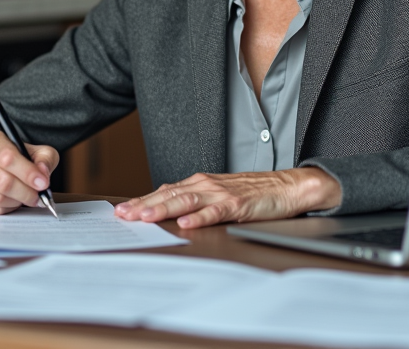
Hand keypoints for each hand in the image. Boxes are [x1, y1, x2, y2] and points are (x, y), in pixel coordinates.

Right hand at [0, 129, 59, 214]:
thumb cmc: (16, 157)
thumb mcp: (36, 151)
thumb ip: (45, 159)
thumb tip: (42, 174)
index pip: (8, 158)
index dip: (28, 173)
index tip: (42, 183)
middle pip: (4, 181)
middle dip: (26, 192)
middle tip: (38, 196)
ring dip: (17, 201)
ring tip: (24, 196)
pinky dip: (7, 208)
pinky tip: (12, 200)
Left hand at [113, 168, 340, 228]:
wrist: (287, 186)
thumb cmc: (253, 191)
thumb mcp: (218, 192)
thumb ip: (194, 198)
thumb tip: (167, 205)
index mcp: (200, 183)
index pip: (164, 192)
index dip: (142, 200)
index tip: (121, 210)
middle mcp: (207, 185)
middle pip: (169, 195)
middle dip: (144, 205)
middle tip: (123, 215)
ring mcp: (221, 194)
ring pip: (187, 201)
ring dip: (165, 209)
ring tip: (146, 217)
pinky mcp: (238, 205)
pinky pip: (215, 212)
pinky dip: (199, 218)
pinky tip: (186, 224)